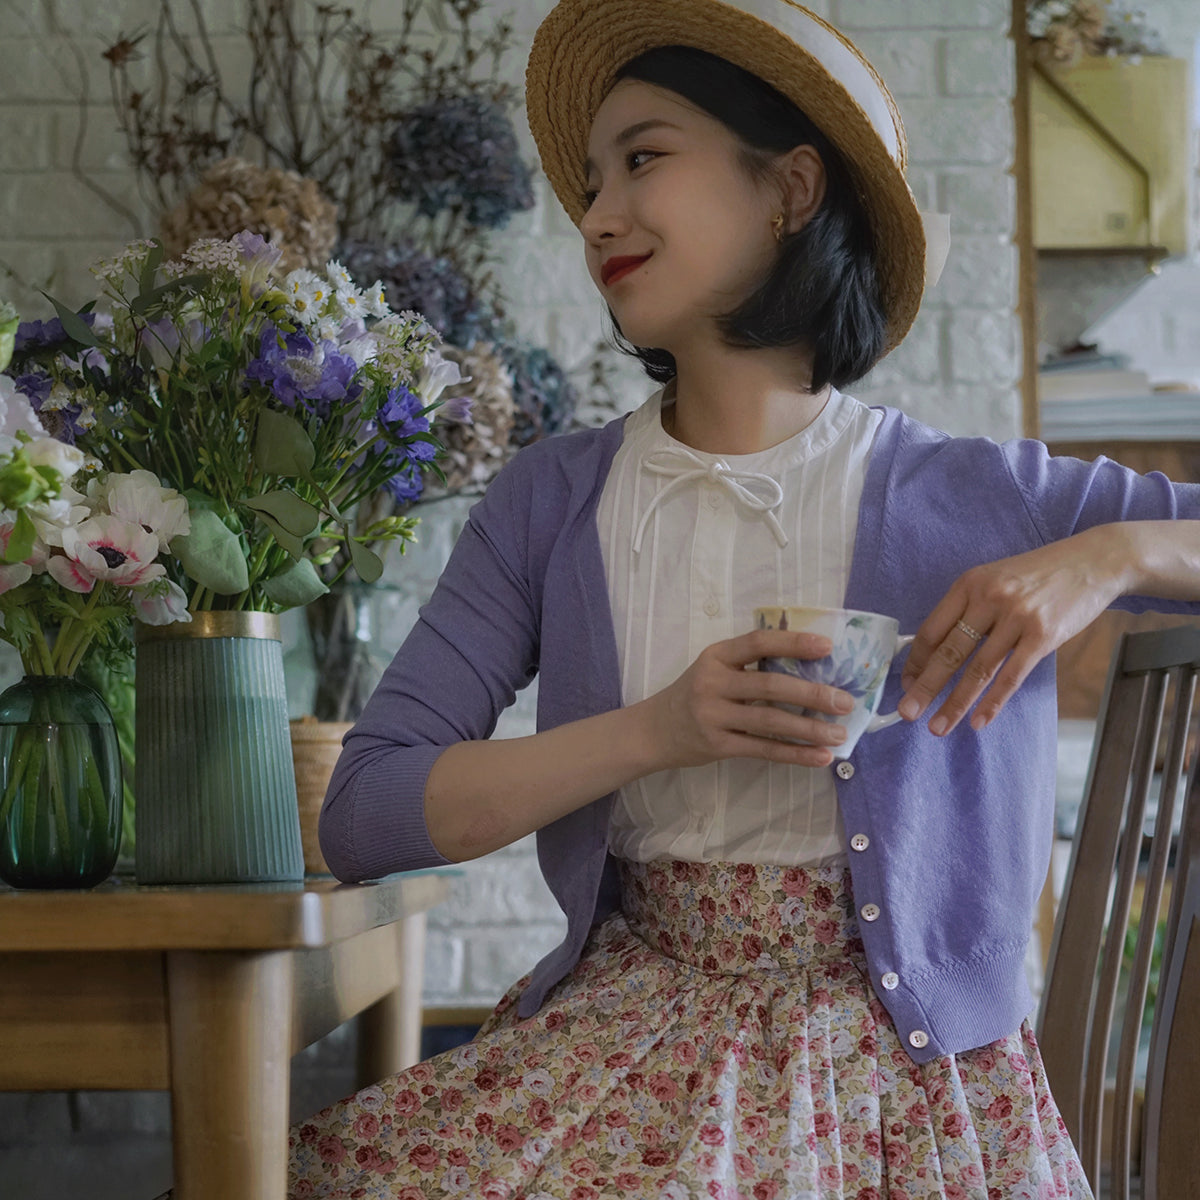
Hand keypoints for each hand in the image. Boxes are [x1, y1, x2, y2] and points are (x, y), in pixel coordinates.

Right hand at [642, 629, 855, 769]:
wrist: (653, 731)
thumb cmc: (693, 695)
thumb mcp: (713, 669)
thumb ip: (748, 665)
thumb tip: (809, 668)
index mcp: (716, 656)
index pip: (758, 642)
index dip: (794, 642)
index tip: (828, 646)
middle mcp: (712, 683)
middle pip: (770, 686)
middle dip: (812, 694)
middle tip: (845, 702)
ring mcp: (713, 716)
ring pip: (770, 722)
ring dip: (809, 728)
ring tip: (839, 734)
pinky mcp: (717, 745)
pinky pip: (763, 750)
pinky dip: (795, 754)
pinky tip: (819, 756)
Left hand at [898, 528, 1127, 734]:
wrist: (1092, 562)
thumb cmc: (1038, 575)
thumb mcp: (994, 579)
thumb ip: (969, 608)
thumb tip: (939, 649)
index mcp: (969, 584)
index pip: (931, 629)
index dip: (916, 660)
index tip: (906, 683)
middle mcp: (988, 598)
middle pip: (949, 652)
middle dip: (924, 687)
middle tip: (906, 712)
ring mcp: (1016, 618)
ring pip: (978, 670)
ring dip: (955, 703)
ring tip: (937, 727)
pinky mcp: (1043, 636)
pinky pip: (1011, 676)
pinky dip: (992, 702)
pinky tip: (978, 722)